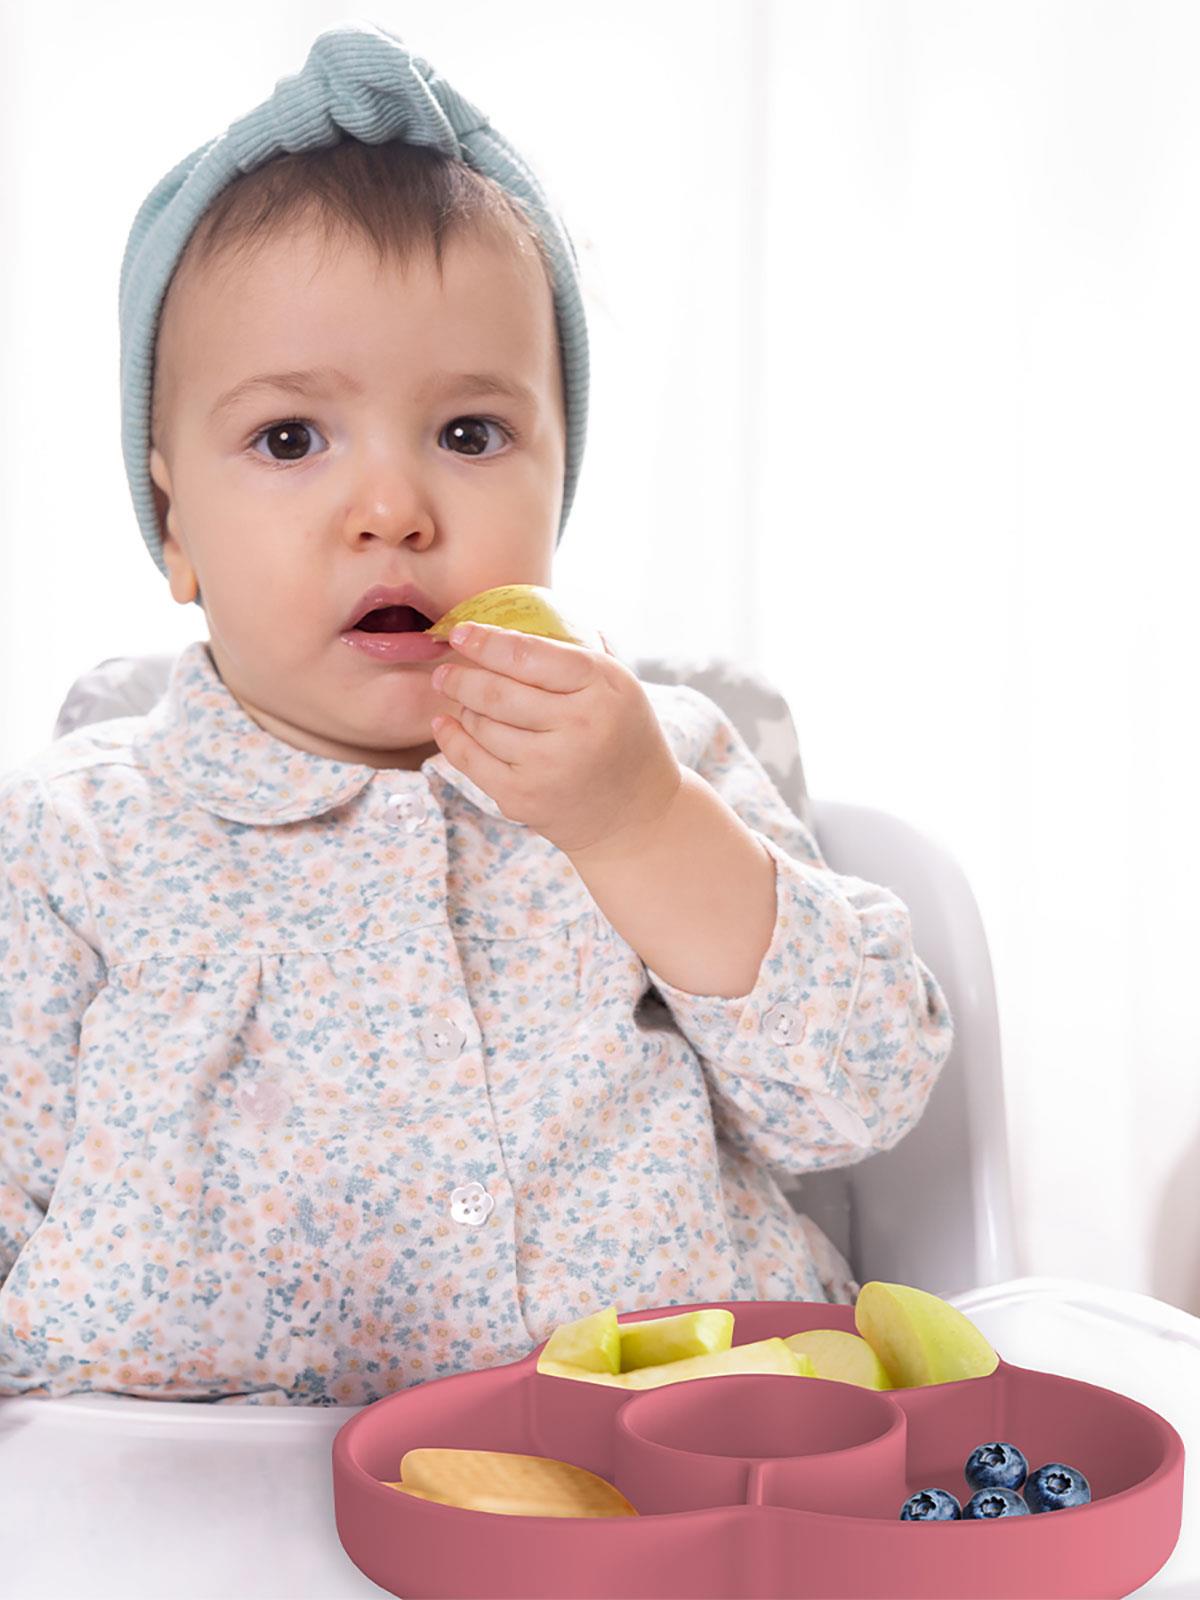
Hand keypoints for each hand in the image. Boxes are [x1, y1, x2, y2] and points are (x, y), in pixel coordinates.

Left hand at [428, 623, 683, 857]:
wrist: (637, 814)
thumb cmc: (622, 737)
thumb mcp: (618, 685)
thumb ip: (575, 654)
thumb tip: (514, 621)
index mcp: (602, 687)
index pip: (530, 656)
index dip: (487, 642)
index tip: (460, 633)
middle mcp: (577, 726)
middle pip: (497, 692)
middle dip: (460, 676)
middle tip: (444, 668)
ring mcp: (548, 766)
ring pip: (481, 724)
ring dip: (462, 706)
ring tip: (457, 696)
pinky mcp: (524, 798)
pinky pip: (470, 760)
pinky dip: (451, 738)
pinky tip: (445, 723)